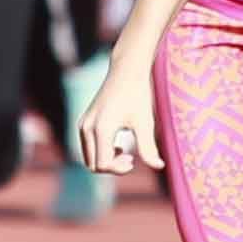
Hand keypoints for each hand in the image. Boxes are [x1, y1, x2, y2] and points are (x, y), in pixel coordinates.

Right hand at [78, 61, 163, 177]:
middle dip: (112, 167)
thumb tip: (159, 166)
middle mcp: (87, 127)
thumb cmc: (138, 96)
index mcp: (101, 128)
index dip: (119, 169)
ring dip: (106, 161)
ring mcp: (83, 125)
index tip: (133, 160)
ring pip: (89, 158)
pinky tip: (117, 145)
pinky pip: (88, 148)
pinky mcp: (84, 123)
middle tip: (131, 158)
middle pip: (93, 165)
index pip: (103, 164)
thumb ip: (149, 147)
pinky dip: (101, 152)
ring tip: (124, 152)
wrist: (126, 72)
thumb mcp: (145, 122)